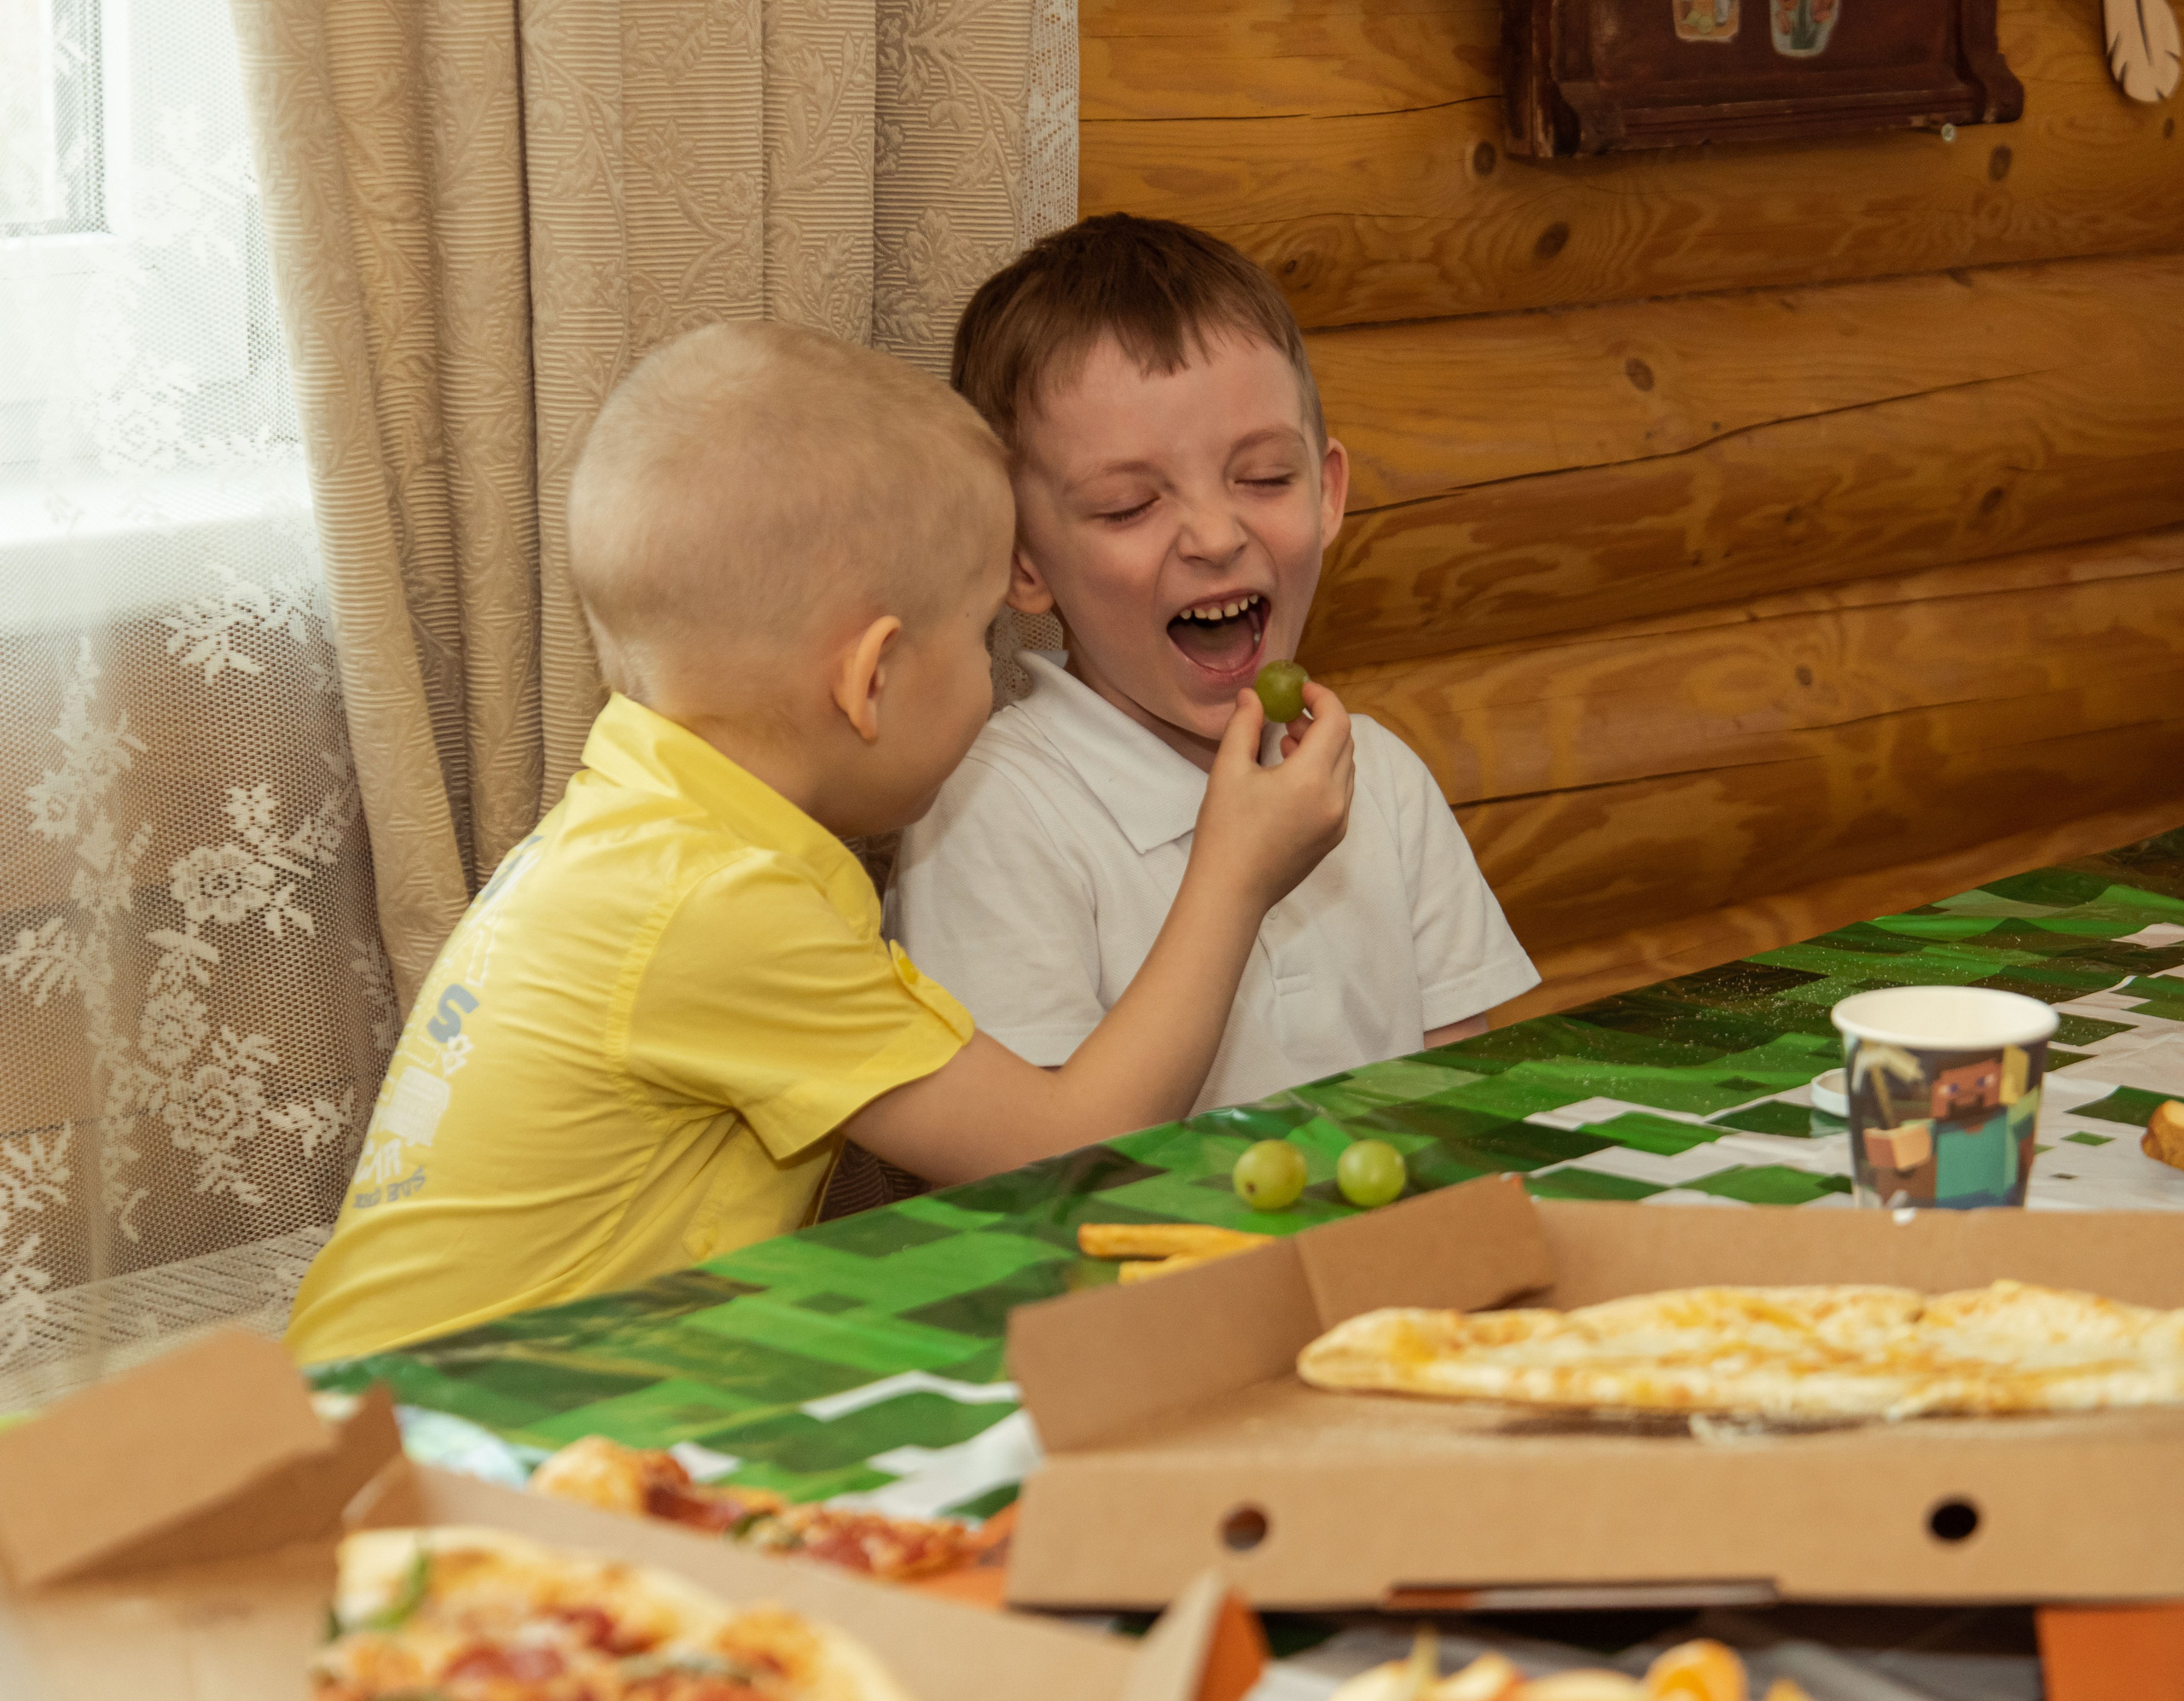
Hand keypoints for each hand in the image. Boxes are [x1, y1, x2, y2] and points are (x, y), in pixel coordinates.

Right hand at [1189, 681, 1353, 910]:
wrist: (1231, 893)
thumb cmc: (1225, 831)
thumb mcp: (1229, 770)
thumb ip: (1245, 726)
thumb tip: (1252, 696)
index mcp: (1313, 778)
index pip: (1336, 722)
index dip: (1322, 698)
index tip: (1300, 689)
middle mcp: (1336, 799)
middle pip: (1345, 743)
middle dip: (1322, 722)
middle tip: (1290, 716)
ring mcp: (1339, 821)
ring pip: (1346, 768)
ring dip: (1324, 748)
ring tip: (1287, 744)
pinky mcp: (1333, 838)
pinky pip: (1341, 793)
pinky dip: (1325, 774)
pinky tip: (1292, 778)